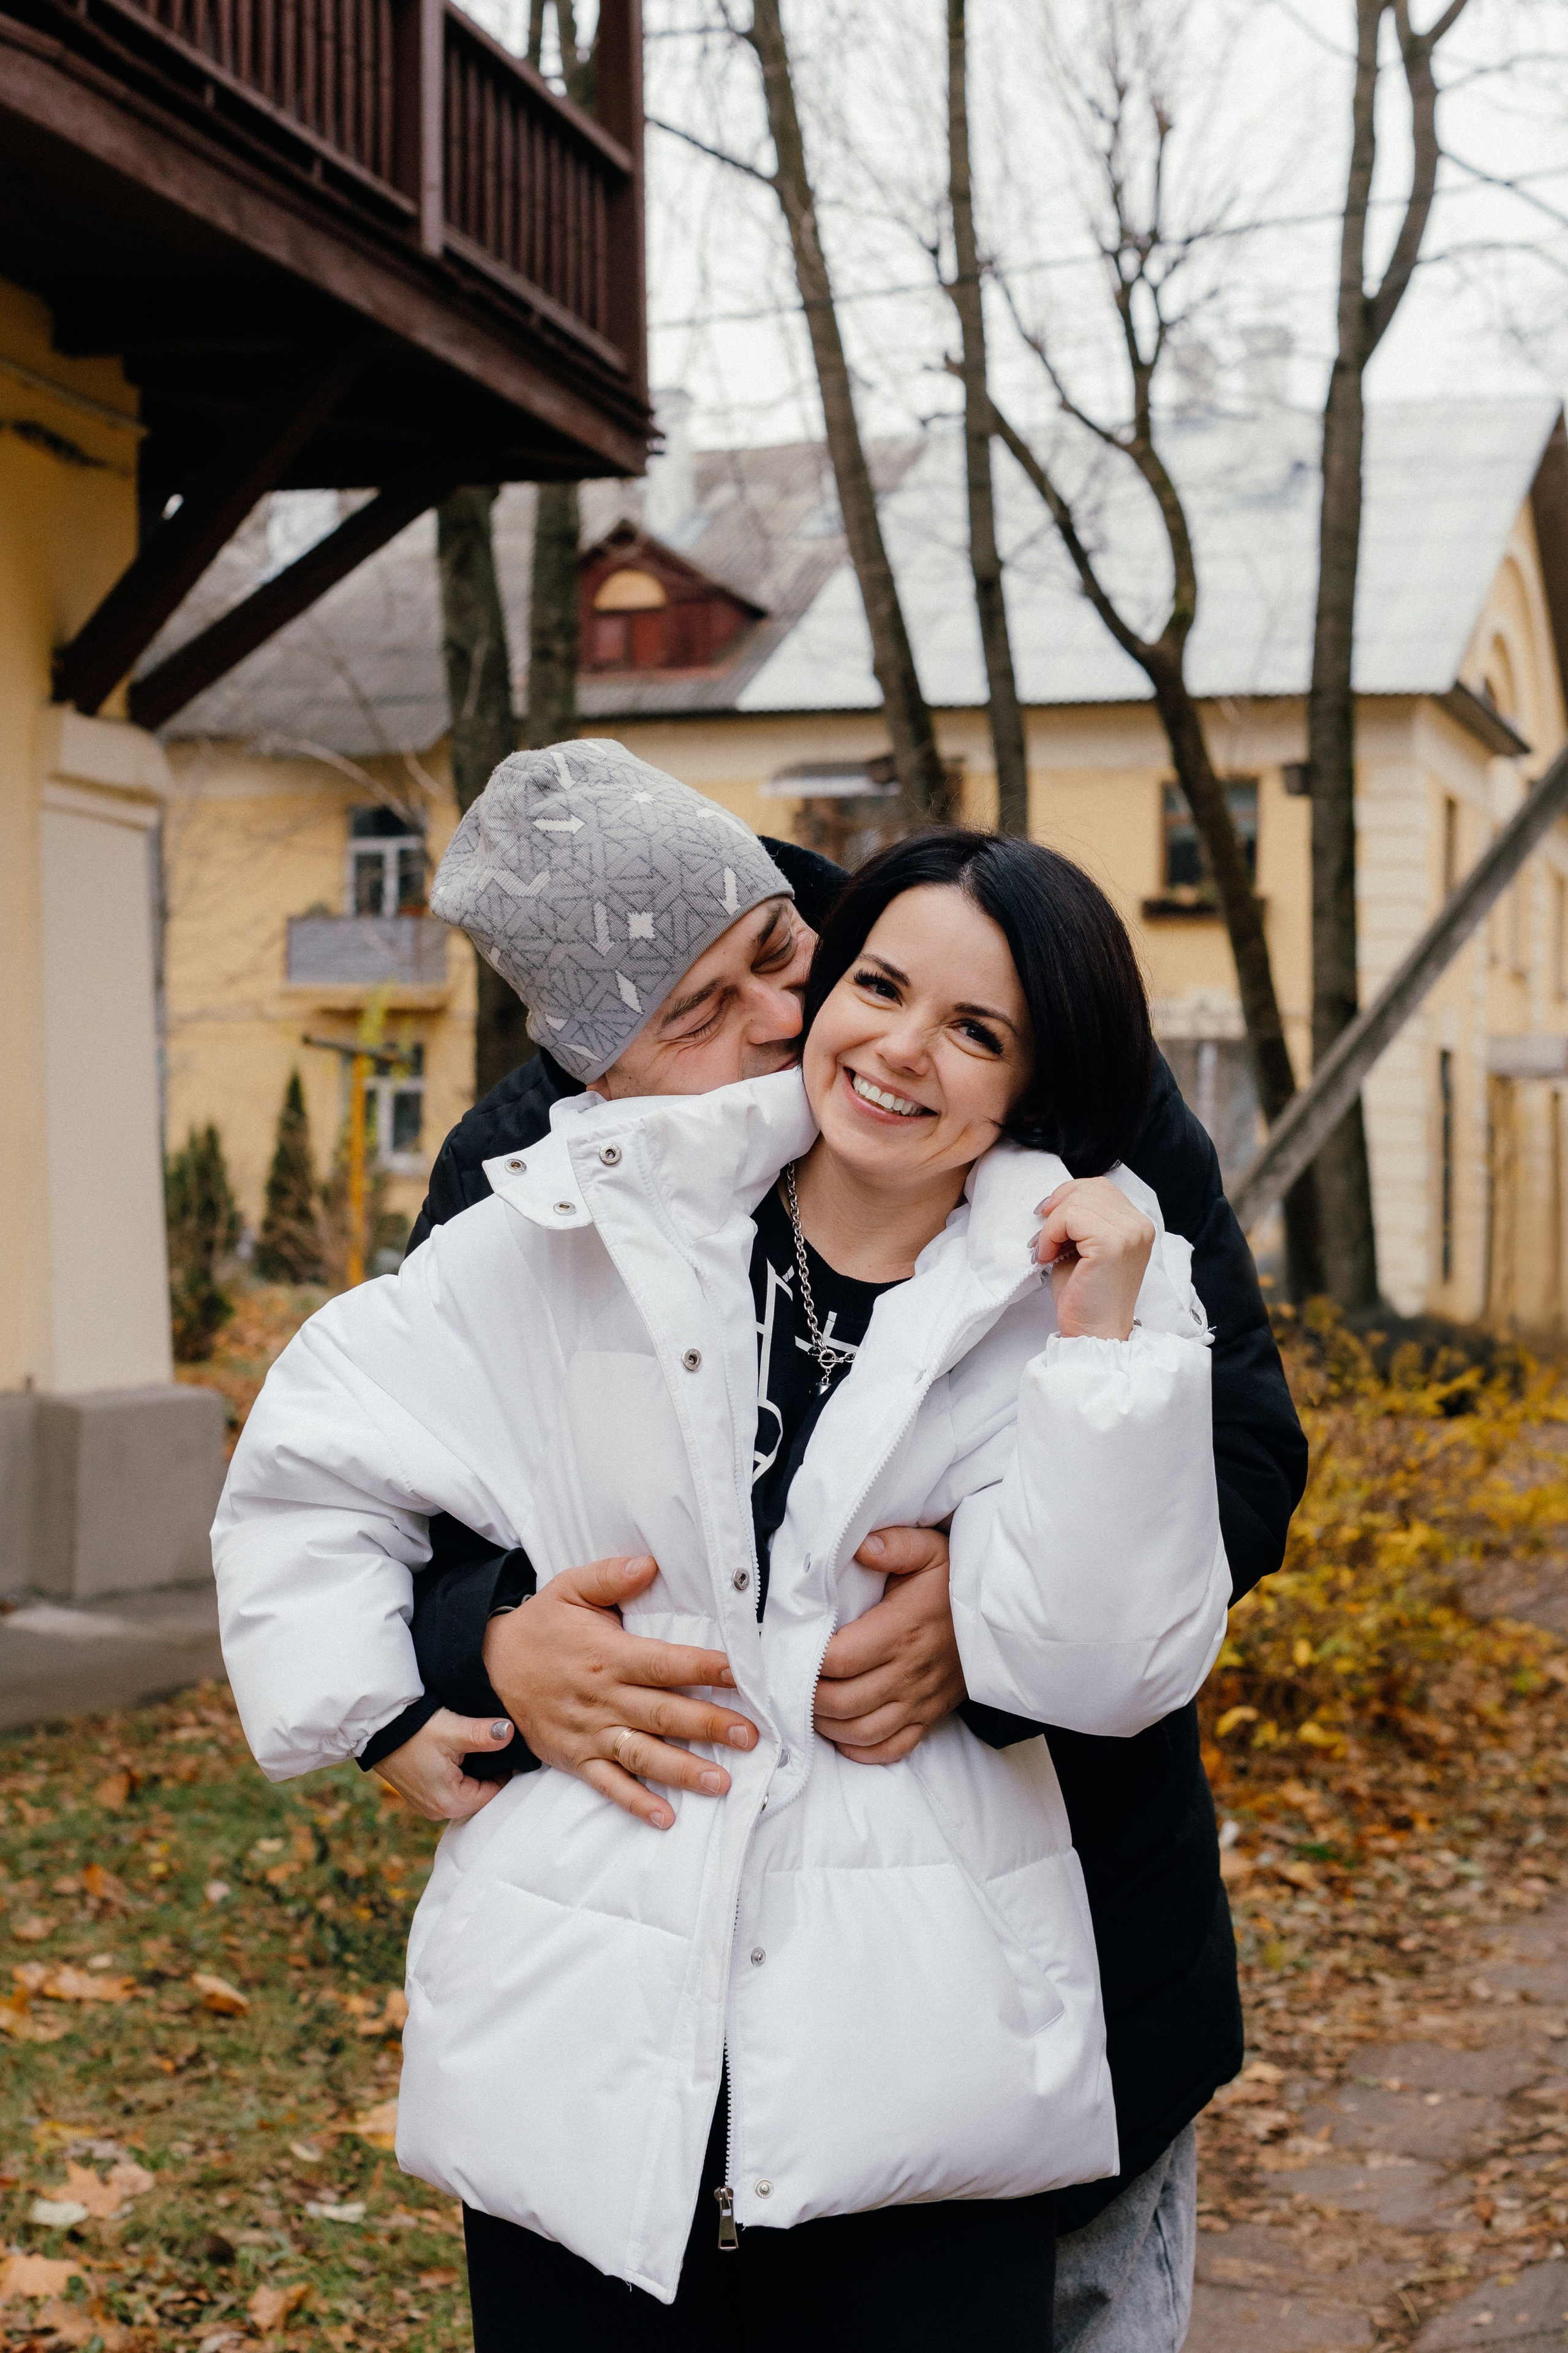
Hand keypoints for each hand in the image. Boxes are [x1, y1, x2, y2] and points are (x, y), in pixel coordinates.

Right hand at [373, 1708, 516, 1822]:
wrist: (377, 1726)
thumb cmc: (415, 1730)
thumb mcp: (454, 1730)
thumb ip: (485, 1734)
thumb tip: (509, 1733)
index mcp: (450, 1803)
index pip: (494, 1793)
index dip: (506, 1771)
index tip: (511, 1750)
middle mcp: (439, 1810)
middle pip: (480, 1794)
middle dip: (490, 1772)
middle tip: (496, 1746)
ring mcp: (428, 1804)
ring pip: (467, 1790)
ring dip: (474, 1772)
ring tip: (480, 1747)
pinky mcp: (421, 1793)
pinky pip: (451, 1787)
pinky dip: (460, 1773)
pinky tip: (462, 1753)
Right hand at [482, 1554, 757, 1830]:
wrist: (488, 1665)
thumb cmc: (541, 1625)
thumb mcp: (569, 1588)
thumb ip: (610, 1576)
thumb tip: (650, 1563)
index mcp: (608, 1656)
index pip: (664, 1664)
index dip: (703, 1668)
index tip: (740, 1674)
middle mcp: (603, 1698)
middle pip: (663, 1713)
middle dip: (708, 1725)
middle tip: (749, 1736)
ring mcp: (589, 1733)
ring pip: (642, 1754)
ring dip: (683, 1770)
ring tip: (722, 1782)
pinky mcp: (575, 1758)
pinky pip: (608, 1785)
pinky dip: (636, 1802)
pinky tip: (666, 1817)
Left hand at [813, 1526, 965, 1763]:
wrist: (1000, 1612)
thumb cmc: (955, 1580)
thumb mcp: (930, 1549)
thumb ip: (894, 1544)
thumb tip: (861, 1547)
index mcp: (900, 1630)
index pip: (838, 1660)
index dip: (806, 1661)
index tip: (790, 1648)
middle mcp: (909, 1672)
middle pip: (841, 1702)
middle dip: (807, 1695)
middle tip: (790, 1678)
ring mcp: (920, 1700)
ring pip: (861, 1732)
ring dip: (826, 1724)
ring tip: (809, 1703)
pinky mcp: (929, 1716)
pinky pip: (891, 1749)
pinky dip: (860, 1748)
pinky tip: (842, 1731)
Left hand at [1033, 1177, 1154, 1340]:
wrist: (1094, 1334)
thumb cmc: (1085, 1297)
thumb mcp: (1083, 1248)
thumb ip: (1080, 1220)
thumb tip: (1053, 1201)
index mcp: (1136, 1224)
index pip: (1100, 1187)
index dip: (1068, 1196)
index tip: (1048, 1219)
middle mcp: (1139, 1224)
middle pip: (1089, 1188)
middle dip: (1058, 1209)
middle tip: (1044, 1239)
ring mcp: (1130, 1233)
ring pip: (1077, 1200)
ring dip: (1052, 1225)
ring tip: (1047, 1251)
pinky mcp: (1113, 1243)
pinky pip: (1071, 1217)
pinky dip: (1051, 1233)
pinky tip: (1048, 1256)